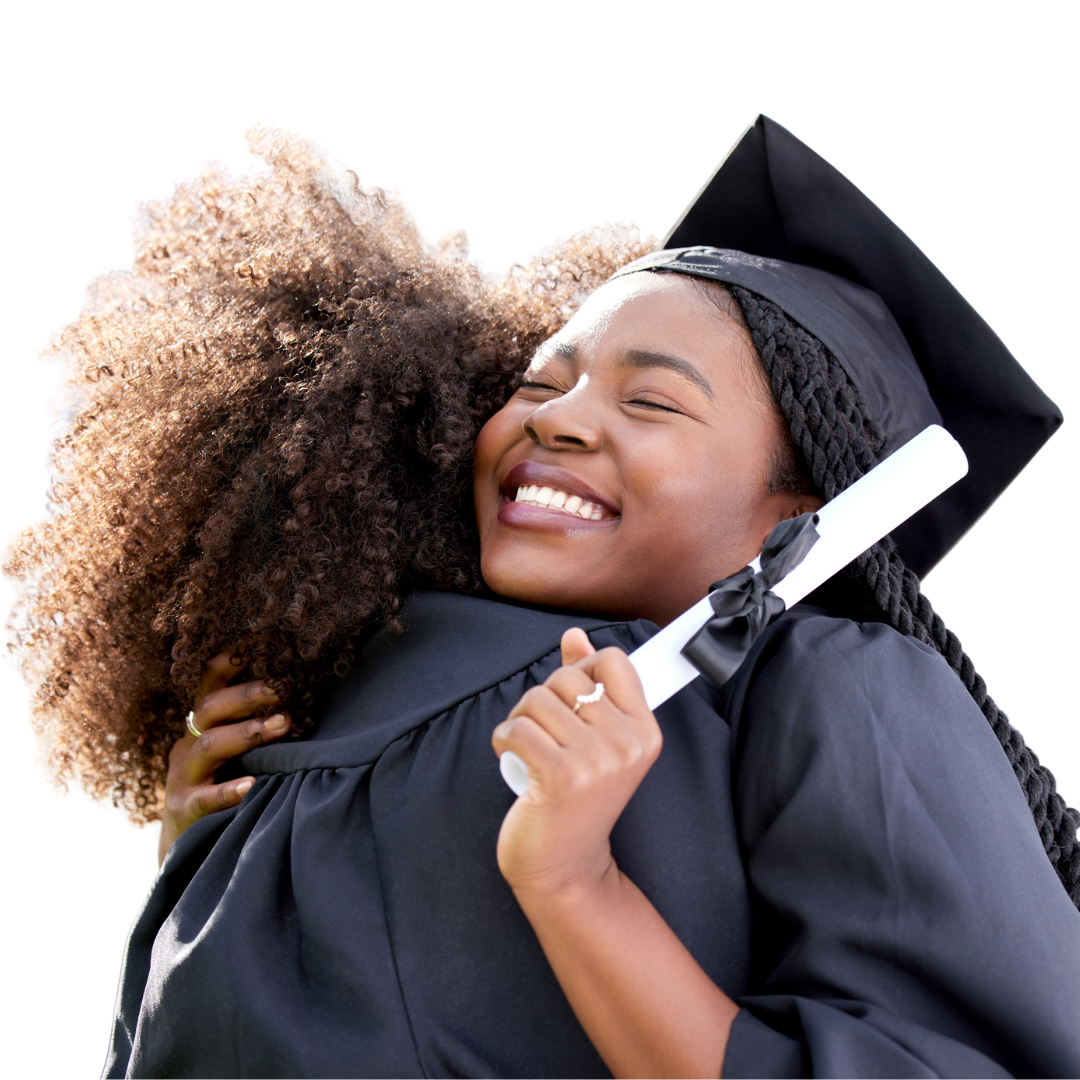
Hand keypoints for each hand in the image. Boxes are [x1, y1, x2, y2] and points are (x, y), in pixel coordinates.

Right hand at [154, 651, 290, 867]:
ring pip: (208, 746)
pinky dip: (227, 791)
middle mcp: (188, 747)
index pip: (208, 686)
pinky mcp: (184, 810)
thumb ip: (256, 730)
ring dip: (246, 732)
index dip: (226, 664)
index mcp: (201, 728)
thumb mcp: (232, 757)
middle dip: (247, 694)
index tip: (252, 646)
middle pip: (210, 709)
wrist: (180, 852)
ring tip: (282, 724)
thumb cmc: (219, 792)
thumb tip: (303, 702)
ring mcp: (182, 778)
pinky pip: (204, 798)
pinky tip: (251, 787)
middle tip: (284, 688)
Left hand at [491, 628, 661, 897]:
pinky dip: (504, 740)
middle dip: (542, 701)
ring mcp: (597, 762)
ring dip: (520, 721)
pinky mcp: (563, 777)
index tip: (571, 704)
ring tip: (529, 750)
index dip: (580, 672)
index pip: (612, 660)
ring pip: (537, 700)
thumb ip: (588, 683)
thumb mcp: (593, 739)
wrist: (565, 867)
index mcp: (645, 731)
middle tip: (544, 736)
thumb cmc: (576, 799)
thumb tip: (574, 635)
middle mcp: (627, 744)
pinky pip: (516, 728)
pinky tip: (513, 759)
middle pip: (567, 678)